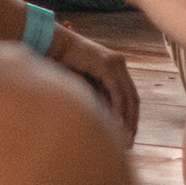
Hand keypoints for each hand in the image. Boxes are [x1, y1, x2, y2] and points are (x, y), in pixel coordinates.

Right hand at [50, 24, 141, 139]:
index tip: (128, 135)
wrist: (52, 43)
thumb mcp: (84, 82)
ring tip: (124, 137)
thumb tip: (104, 118)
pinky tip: (115, 124)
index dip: (131, 116)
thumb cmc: (62, 63)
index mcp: (116, 66)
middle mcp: (119, 63)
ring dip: (127, 119)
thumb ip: (96, 95)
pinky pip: (116, 92)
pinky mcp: (106, 65)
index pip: (130, 96)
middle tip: (129, 141)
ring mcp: (115, 63)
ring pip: (128, 96)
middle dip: (132, 121)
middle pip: (133, 97)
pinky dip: (117, 109)